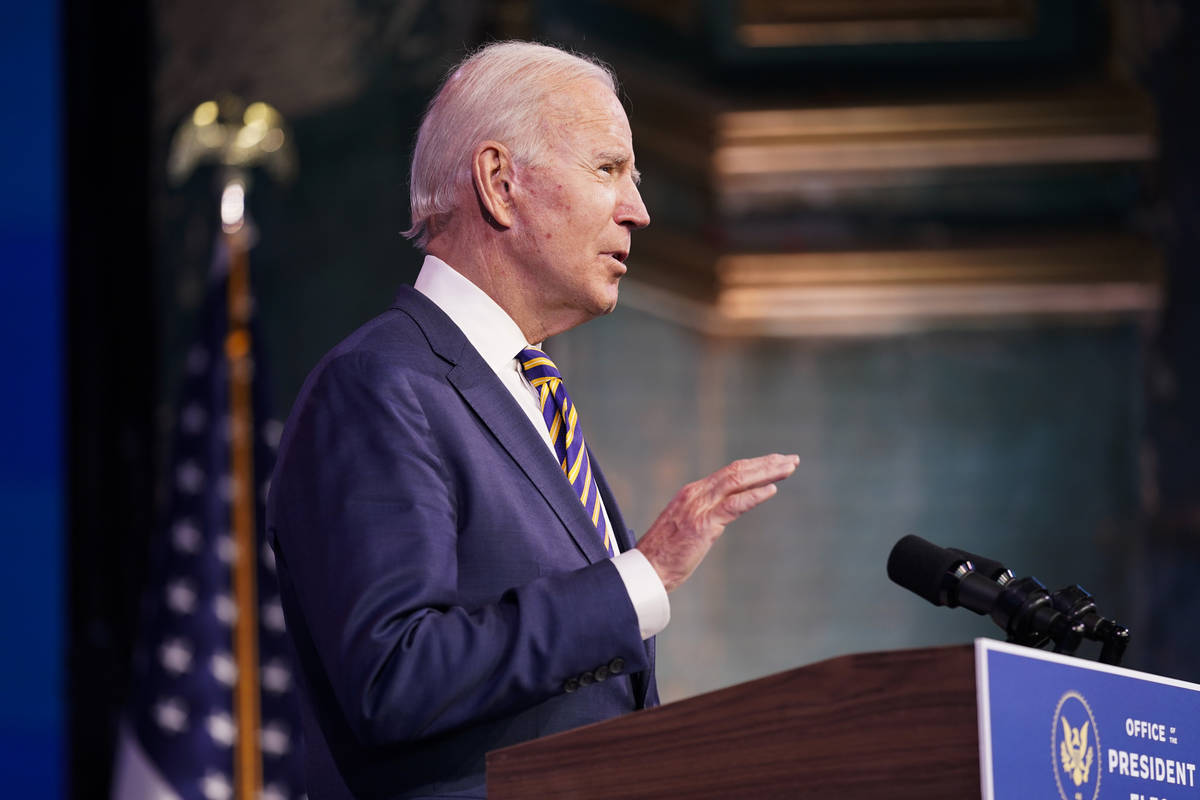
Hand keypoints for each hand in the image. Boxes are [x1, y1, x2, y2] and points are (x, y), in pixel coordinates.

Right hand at [636, 453, 798, 591]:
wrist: (646, 570)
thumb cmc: (666, 553)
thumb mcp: (687, 526)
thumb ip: (705, 515)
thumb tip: (723, 515)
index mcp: (693, 492)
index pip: (730, 472)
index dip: (756, 465)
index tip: (777, 463)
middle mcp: (696, 493)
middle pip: (737, 470)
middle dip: (767, 464)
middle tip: (792, 459)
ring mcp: (699, 507)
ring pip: (738, 481)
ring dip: (766, 473)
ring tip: (788, 468)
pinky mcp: (703, 525)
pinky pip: (733, 506)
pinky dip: (754, 496)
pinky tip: (772, 490)